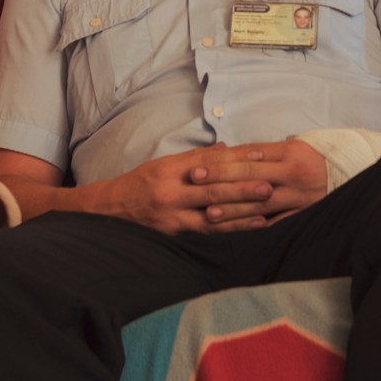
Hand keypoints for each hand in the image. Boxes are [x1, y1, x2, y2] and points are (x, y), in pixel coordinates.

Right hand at [107, 149, 274, 233]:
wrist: (110, 210)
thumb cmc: (140, 184)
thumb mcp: (164, 164)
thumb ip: (196, 157)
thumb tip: (226, 148)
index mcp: (171, 168)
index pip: (209, 161)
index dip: (236, 157)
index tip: (260, 153)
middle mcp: (172, 190)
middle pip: (213, 187)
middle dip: (243, 185)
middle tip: (269, 183)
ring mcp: (174, 214)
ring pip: (214, 211)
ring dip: (243, 208)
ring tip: (268, 204)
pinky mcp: (176, 232)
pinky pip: (209, 230)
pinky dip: (233, 227)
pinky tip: (253, 224)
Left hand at [186, 140, 326, 228]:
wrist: (347, 172)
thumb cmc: (312, 157)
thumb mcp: (290, 147)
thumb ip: (260, 153)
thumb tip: (227, 154)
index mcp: (289, 154)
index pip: (249, 157)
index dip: (221, 162)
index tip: (198, 167)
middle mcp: (294, 174)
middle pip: (251, 177)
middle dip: (221, 181)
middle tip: (196, 184)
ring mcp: (300, 197)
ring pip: (260, 204)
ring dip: (234, 209)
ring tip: (210, 213)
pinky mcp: (304, 214)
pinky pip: (277, 223)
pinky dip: (256, 228)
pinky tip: (238, 231)